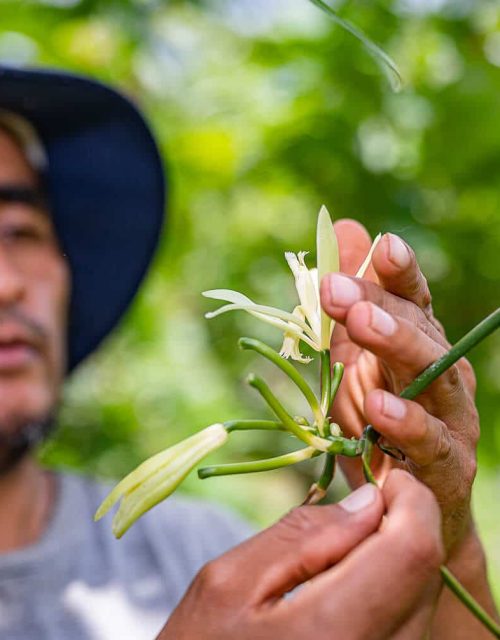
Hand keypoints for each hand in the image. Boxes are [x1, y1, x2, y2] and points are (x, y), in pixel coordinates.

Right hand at [158, 471, 442, 639]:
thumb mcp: (230, 582)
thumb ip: (302, 536)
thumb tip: (368, 501)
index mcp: (334, 634)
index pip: (412, 551)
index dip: (408, 500)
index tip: (380, 480)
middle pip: (426, 573)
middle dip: (403, 524)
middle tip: (360, 506)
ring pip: (424, 598)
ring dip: (397, 557)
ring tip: (346, 546)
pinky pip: (409, 625)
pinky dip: (391, 590)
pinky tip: (349, 583)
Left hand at [319, 220, 478, 552]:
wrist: (405, 500)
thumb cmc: (378, 422)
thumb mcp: (354, 356)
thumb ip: (352, 297)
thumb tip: (346, 226)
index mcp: (419, 344)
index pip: (414, 300)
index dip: (401, 273)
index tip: (382, 245)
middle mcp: (442, 373)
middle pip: (420, 331)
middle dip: (380, 306)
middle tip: (338, 288)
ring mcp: (451, 418)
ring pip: (434, 377)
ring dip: (398, 347)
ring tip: (361, 325)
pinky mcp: (448, 466)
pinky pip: (431, 443)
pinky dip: (406, 424)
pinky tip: (377, 408)